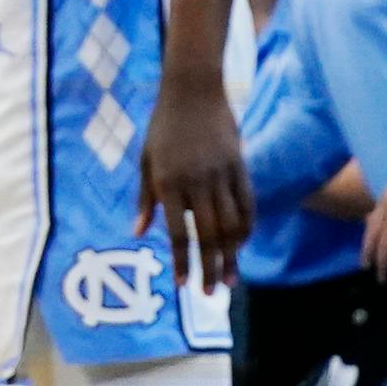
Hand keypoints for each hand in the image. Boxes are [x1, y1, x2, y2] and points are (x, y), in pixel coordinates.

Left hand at [134, 76, 252, 292]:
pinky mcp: (240, 167)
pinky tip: (240, 246)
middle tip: (209, 293)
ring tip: (229, 279)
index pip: (178, 232)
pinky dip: (246, 229)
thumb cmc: (162, 127)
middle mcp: (197, 182)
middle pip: (208, 235)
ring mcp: (222, 175)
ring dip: (231, 256)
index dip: (181, 260)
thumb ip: (145, 199)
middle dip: (208, 267)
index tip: (182, 284)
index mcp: (168, 182)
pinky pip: (247, 205)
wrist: (193, 91)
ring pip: (231, 225)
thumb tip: (138, 232)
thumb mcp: (145, 161)